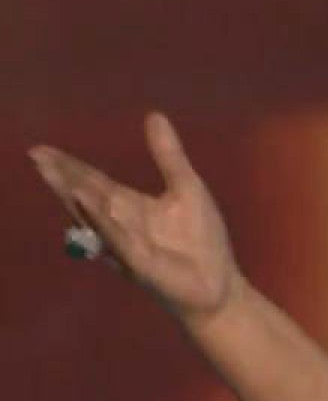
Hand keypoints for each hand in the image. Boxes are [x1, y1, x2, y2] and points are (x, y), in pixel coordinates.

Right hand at [29, 112, 243, 325]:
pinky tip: (88, 200)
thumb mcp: (186, 188)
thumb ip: (167, 155)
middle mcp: (120, 224)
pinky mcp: (138, 262)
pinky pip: (116, 237)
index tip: (41, 150)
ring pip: (94, 215)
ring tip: (52, 169)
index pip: (93, 181)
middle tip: (36, 155)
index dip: (69, 166)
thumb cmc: (201, 241)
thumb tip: (154, 115)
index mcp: (128, 206)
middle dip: (61, 176)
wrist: (219, 285)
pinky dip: (102, 220)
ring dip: (75, 193)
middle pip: (85, 195)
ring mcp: (126, 243)